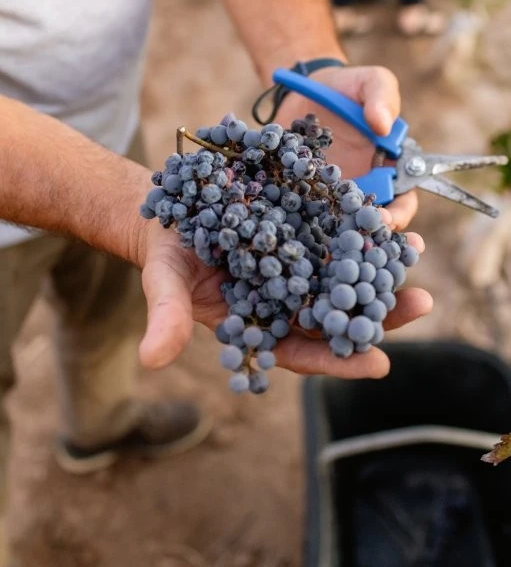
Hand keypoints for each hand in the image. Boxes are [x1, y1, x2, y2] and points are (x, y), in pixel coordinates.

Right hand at [138, 221, 431, 378]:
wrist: (169, 214)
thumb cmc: (165, 257)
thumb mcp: (163, 283)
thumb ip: (166, 319)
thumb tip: (152, 360)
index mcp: (261, 326)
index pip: (305, 352)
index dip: (338, 360)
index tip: (379, 364)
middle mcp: (287, 300)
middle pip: (338, 315)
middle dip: (379, 313)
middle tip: (421, 304)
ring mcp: (297, 265)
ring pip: (344, 273)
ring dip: (381, 266)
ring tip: (415, 250)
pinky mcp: (300, 229)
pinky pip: (336, 232)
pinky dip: (361, 227)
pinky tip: (389, 215)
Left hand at [276, 65, 417, 230]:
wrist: (305, 87)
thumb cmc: (347, 86)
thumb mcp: (370, 82)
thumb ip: (382, 98)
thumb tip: (383, 125)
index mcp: (389, 169)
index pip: (402, 201)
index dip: (398, 215)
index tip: (385, 220)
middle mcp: (363, 189)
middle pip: (370, 223)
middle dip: (367, 237)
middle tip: (354, 240)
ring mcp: (330, 195)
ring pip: (337, 226)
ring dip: (334, 240)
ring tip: (325, 250)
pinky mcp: (301, 194)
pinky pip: (303, 214)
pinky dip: (300, 226)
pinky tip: (292, 233)